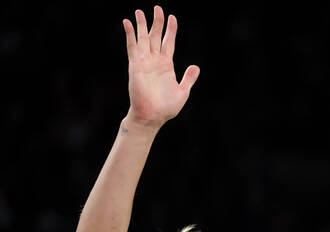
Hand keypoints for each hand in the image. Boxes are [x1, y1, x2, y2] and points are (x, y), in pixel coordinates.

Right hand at [123, 6, 199, 127]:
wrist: (153, 116)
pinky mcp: (135, 65)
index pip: (169, 43)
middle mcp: (155, 61)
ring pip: (143, 38)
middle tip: (158, 8)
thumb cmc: (166, 107)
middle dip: (157, 22)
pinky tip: (127, 23)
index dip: (171, 30)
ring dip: (142, 25)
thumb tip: (196, 66)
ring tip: (140, 11)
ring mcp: (144, 62)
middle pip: (156, 37)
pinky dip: (130, 34)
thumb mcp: (183, 91)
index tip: (172, 18)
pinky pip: (132, 47)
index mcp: (166, 65)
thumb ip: (188, 78)